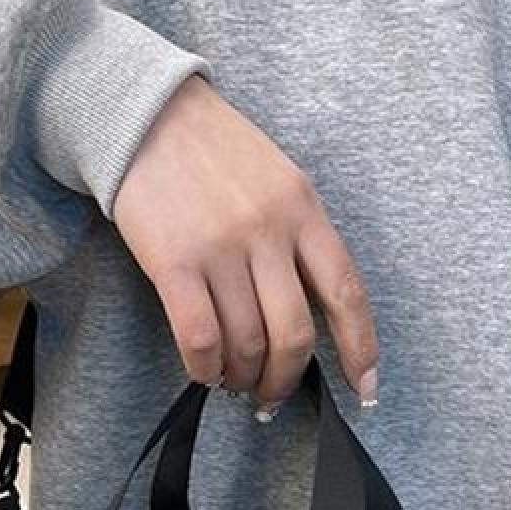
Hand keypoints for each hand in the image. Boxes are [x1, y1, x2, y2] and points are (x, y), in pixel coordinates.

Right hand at [111, 73, 379, 414]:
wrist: (146, 114)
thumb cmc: (214, 152)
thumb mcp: (278, 180)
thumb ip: (299, 237)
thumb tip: (309, 314)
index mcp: (304, 209)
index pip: (346, 293)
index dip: (360, 349)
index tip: (364, 388)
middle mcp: (269, 230)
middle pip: (294, 333)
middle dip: (286, 379)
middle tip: (272, 394)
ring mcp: (221, 247)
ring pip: (247, 342)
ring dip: (242, 377)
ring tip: (234, 382)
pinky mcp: (174, 262)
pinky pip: (201, 337)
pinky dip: (206, 368)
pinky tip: (205, 372)